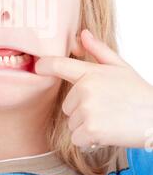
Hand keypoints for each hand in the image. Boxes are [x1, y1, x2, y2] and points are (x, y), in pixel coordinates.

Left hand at [35, 29, 152, 148]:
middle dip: (81, 110)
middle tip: (105, 109)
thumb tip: (83, 33)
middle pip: (67, 105)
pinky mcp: (90, 130)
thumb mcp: (121, 67)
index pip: (59, 65)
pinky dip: (89, 141)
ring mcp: (87, 110)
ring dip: (86, 125)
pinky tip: (106, 133)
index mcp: (91, 72)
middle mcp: (85, 89)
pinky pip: (77, 138)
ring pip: (72, 122)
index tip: (37, 67)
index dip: (45, 65)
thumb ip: (99, 51)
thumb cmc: (138, 93)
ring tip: (108, 120)